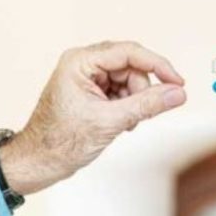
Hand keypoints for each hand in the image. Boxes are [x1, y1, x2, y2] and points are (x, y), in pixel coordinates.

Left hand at [0, 41, 186, 193]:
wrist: (37, 163)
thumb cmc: (60, 142)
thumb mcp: (110, 122)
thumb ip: (147, 105)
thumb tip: (178, 94)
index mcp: (80, 62)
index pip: (129, 52)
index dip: (157, 66)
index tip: (178, 82)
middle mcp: (82, 64)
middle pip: (130, 66)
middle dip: (141, 91)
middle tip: (142, 114)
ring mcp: (85, 78)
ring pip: (127, 80)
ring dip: (134, 102)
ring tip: (125, 124)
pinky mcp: (89, 93)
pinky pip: (119, 92)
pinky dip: (126, 107)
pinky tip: (120, 124)